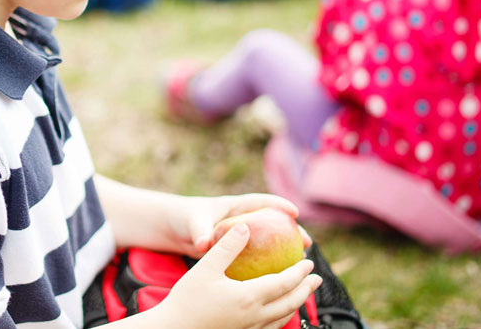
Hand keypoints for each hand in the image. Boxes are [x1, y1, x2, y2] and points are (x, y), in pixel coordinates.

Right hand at [150, 224, 321, 328]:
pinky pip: (271, 328)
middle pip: (290, 303)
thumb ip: (227, 246)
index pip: (284, 284)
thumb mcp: (205, 268)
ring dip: (296, 303)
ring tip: (302, 293)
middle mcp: (254, 317)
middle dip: (306, 290)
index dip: (299, 272)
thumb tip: (245, 227)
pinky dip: (281, 317)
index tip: (309, 262)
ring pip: (282, 318)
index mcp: (248, 297)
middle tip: (316, 278)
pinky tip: (277, 312)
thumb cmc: (186, 299)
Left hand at [171, 193, 309, 258]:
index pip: (261, 201)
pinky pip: (256, 257)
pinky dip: (267, 266)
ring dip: (284, 250)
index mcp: (235, 207)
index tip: (294, 212)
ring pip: (268, 241)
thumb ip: (200, 231)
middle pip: (272, 223)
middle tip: (307, 242)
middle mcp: (242, 220)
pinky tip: (277, 280)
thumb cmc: (183, 218)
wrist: (173, 229)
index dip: (279, 204)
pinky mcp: (236, 250)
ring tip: (301, 262)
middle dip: (291, 230)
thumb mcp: (192, 223)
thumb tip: (204, 244)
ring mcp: (241, 236)